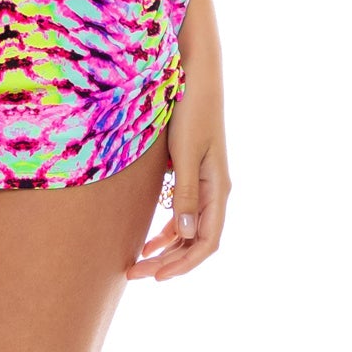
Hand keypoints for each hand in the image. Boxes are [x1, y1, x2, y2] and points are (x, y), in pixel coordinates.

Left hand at [126, 59, 230, 280]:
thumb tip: (188, 235)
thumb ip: (186, 192)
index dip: (183, 264)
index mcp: (217, 189)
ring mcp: (204, 182)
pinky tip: (148, 238)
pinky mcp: (191, 172)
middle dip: (168, 262)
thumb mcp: (184, 152)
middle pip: (196, 241)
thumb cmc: (190, 110)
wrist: (194, 74)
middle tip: (134, 274)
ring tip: (138, 262)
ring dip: (167, 249)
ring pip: (189, 230)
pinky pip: (183, 212)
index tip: (156, 277)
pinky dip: (167, 230)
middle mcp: (214, 190)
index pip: (206, 242)